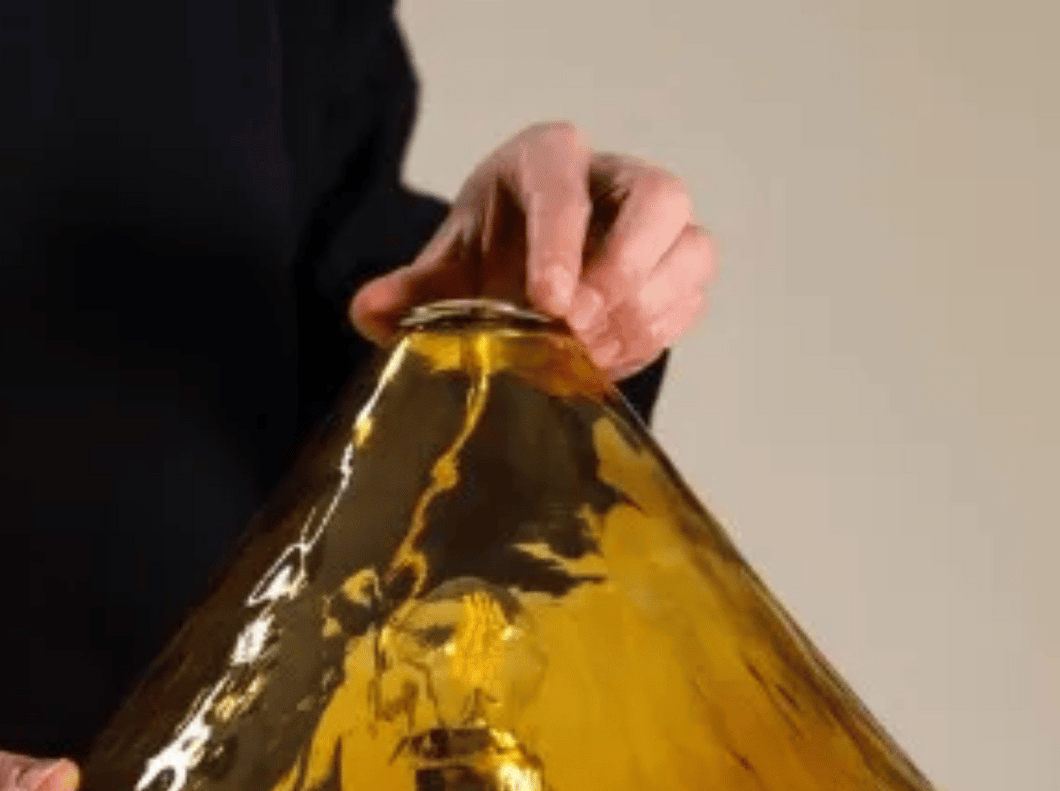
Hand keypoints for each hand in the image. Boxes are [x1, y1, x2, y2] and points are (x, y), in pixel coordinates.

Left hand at [351, 123, 714, 381]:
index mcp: (548, 161)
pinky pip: (689, 299)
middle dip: (627, 268)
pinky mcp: (675, 275)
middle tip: (578, 326)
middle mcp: (615, 181)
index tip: (548, 300)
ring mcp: (656, 230)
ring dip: (645, 310)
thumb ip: (410, 292)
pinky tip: (606, 362)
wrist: (517, 279)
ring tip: (589, 352)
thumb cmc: (485, 258)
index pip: (566, 180)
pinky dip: (654, 335)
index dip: (562, 240)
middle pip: (662, 198)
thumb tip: (368, 313)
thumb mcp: (445, 272)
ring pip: (691, 252)